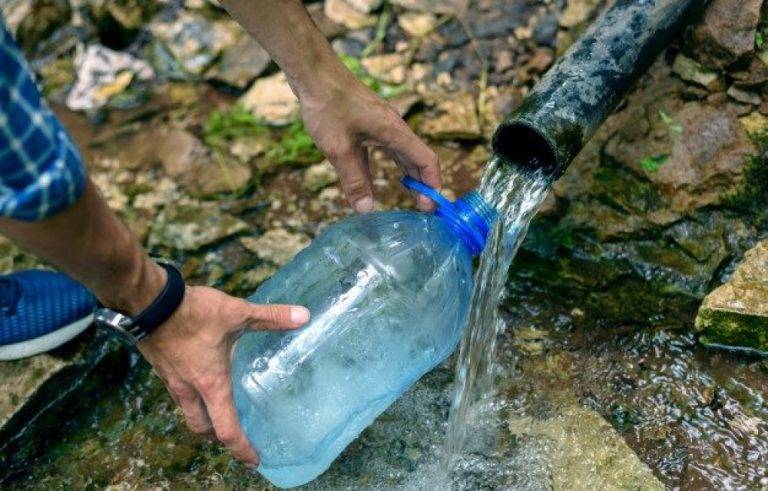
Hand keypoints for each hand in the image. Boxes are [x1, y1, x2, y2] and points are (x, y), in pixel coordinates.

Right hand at [136, 285, 309, 464]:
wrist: (149, 302)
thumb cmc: (194, 312)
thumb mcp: (237, 313)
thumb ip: (271, 317)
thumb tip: (303, 316)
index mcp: (212, 384)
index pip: (227, 429)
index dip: (242, 449)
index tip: (254, 460)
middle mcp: (190, 390)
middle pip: (203, 428)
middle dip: (219, 437)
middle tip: (236, 437)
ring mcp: (173, 381)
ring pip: (188, 413)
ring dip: (204, 419)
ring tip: (219, 412)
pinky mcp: (162, 368)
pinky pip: (178, 394)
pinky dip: (192, 399)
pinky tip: (201, 381)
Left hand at [294, 68, 440, 212]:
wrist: (313, 71)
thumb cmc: (327, 105)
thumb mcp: (338, 148)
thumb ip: (353, 179)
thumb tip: (366, 209)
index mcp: (394, 131)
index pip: (426, 160)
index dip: (432, 184)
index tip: (430, 207)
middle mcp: (393, 126)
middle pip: (417, 157)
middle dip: (422, 183)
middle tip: (423, 208)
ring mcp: (381, 123)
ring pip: (401, 152)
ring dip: (407, 174)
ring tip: (410, 195)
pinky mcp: (367, 122)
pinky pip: (384, 147)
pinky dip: (385, 165)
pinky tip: (373, 181)